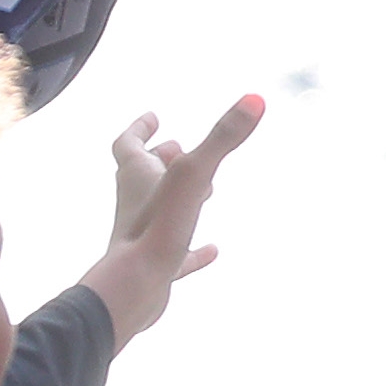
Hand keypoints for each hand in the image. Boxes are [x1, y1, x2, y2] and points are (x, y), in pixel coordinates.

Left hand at [78, 92, 261, 341]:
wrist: (136, 286)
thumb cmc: (159, 225)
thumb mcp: (195, 173)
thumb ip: (224, 137)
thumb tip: (256, 99)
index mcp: (136, 176)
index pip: (129, 144)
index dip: (140, 129)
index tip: (153, 118)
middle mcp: (136, 203)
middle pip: (141, 174)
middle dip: (162, 159)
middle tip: (183, 149)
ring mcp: (145, 237)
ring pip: (158, 212)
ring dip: (179, 198)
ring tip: (207, 191)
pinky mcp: (157, 268)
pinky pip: (177, 255)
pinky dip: (193, 249)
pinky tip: (214, 250)